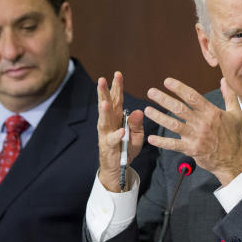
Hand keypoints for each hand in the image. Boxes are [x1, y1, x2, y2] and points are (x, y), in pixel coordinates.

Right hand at [97, 72, 145, 191]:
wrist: (118, 168)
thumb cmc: (126, 148)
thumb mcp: (136, 135)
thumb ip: (137, 123)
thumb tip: (139, 111)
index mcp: (117, 117)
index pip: (117, 99)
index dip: (117, 87)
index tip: (118, 74)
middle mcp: (109, 123)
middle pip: (107, 105)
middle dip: (104, 93)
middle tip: (102, 80)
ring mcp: (106, 134)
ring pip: (104, 120)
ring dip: (104, 112)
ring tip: (105, 102)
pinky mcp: (108, 147)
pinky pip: (112, 140)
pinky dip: (117, 135)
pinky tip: (121, 131)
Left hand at [144, 77, 241, 184]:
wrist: (233, 160)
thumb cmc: (234, 137)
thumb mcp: (235, 114)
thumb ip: (229, 96)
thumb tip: (223, 80)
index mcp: (212, 113)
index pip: (192, 96)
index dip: (178, 88)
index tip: (167, 82)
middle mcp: (202, 123)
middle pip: (179, 108)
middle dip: (163, 99)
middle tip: (151, 92)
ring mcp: (196, 137)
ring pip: (173, 125)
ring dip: (159, 117)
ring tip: (147, 110)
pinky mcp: (191, 149)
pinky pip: (173, 145)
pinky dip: (162, 142)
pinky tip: (151, 138)